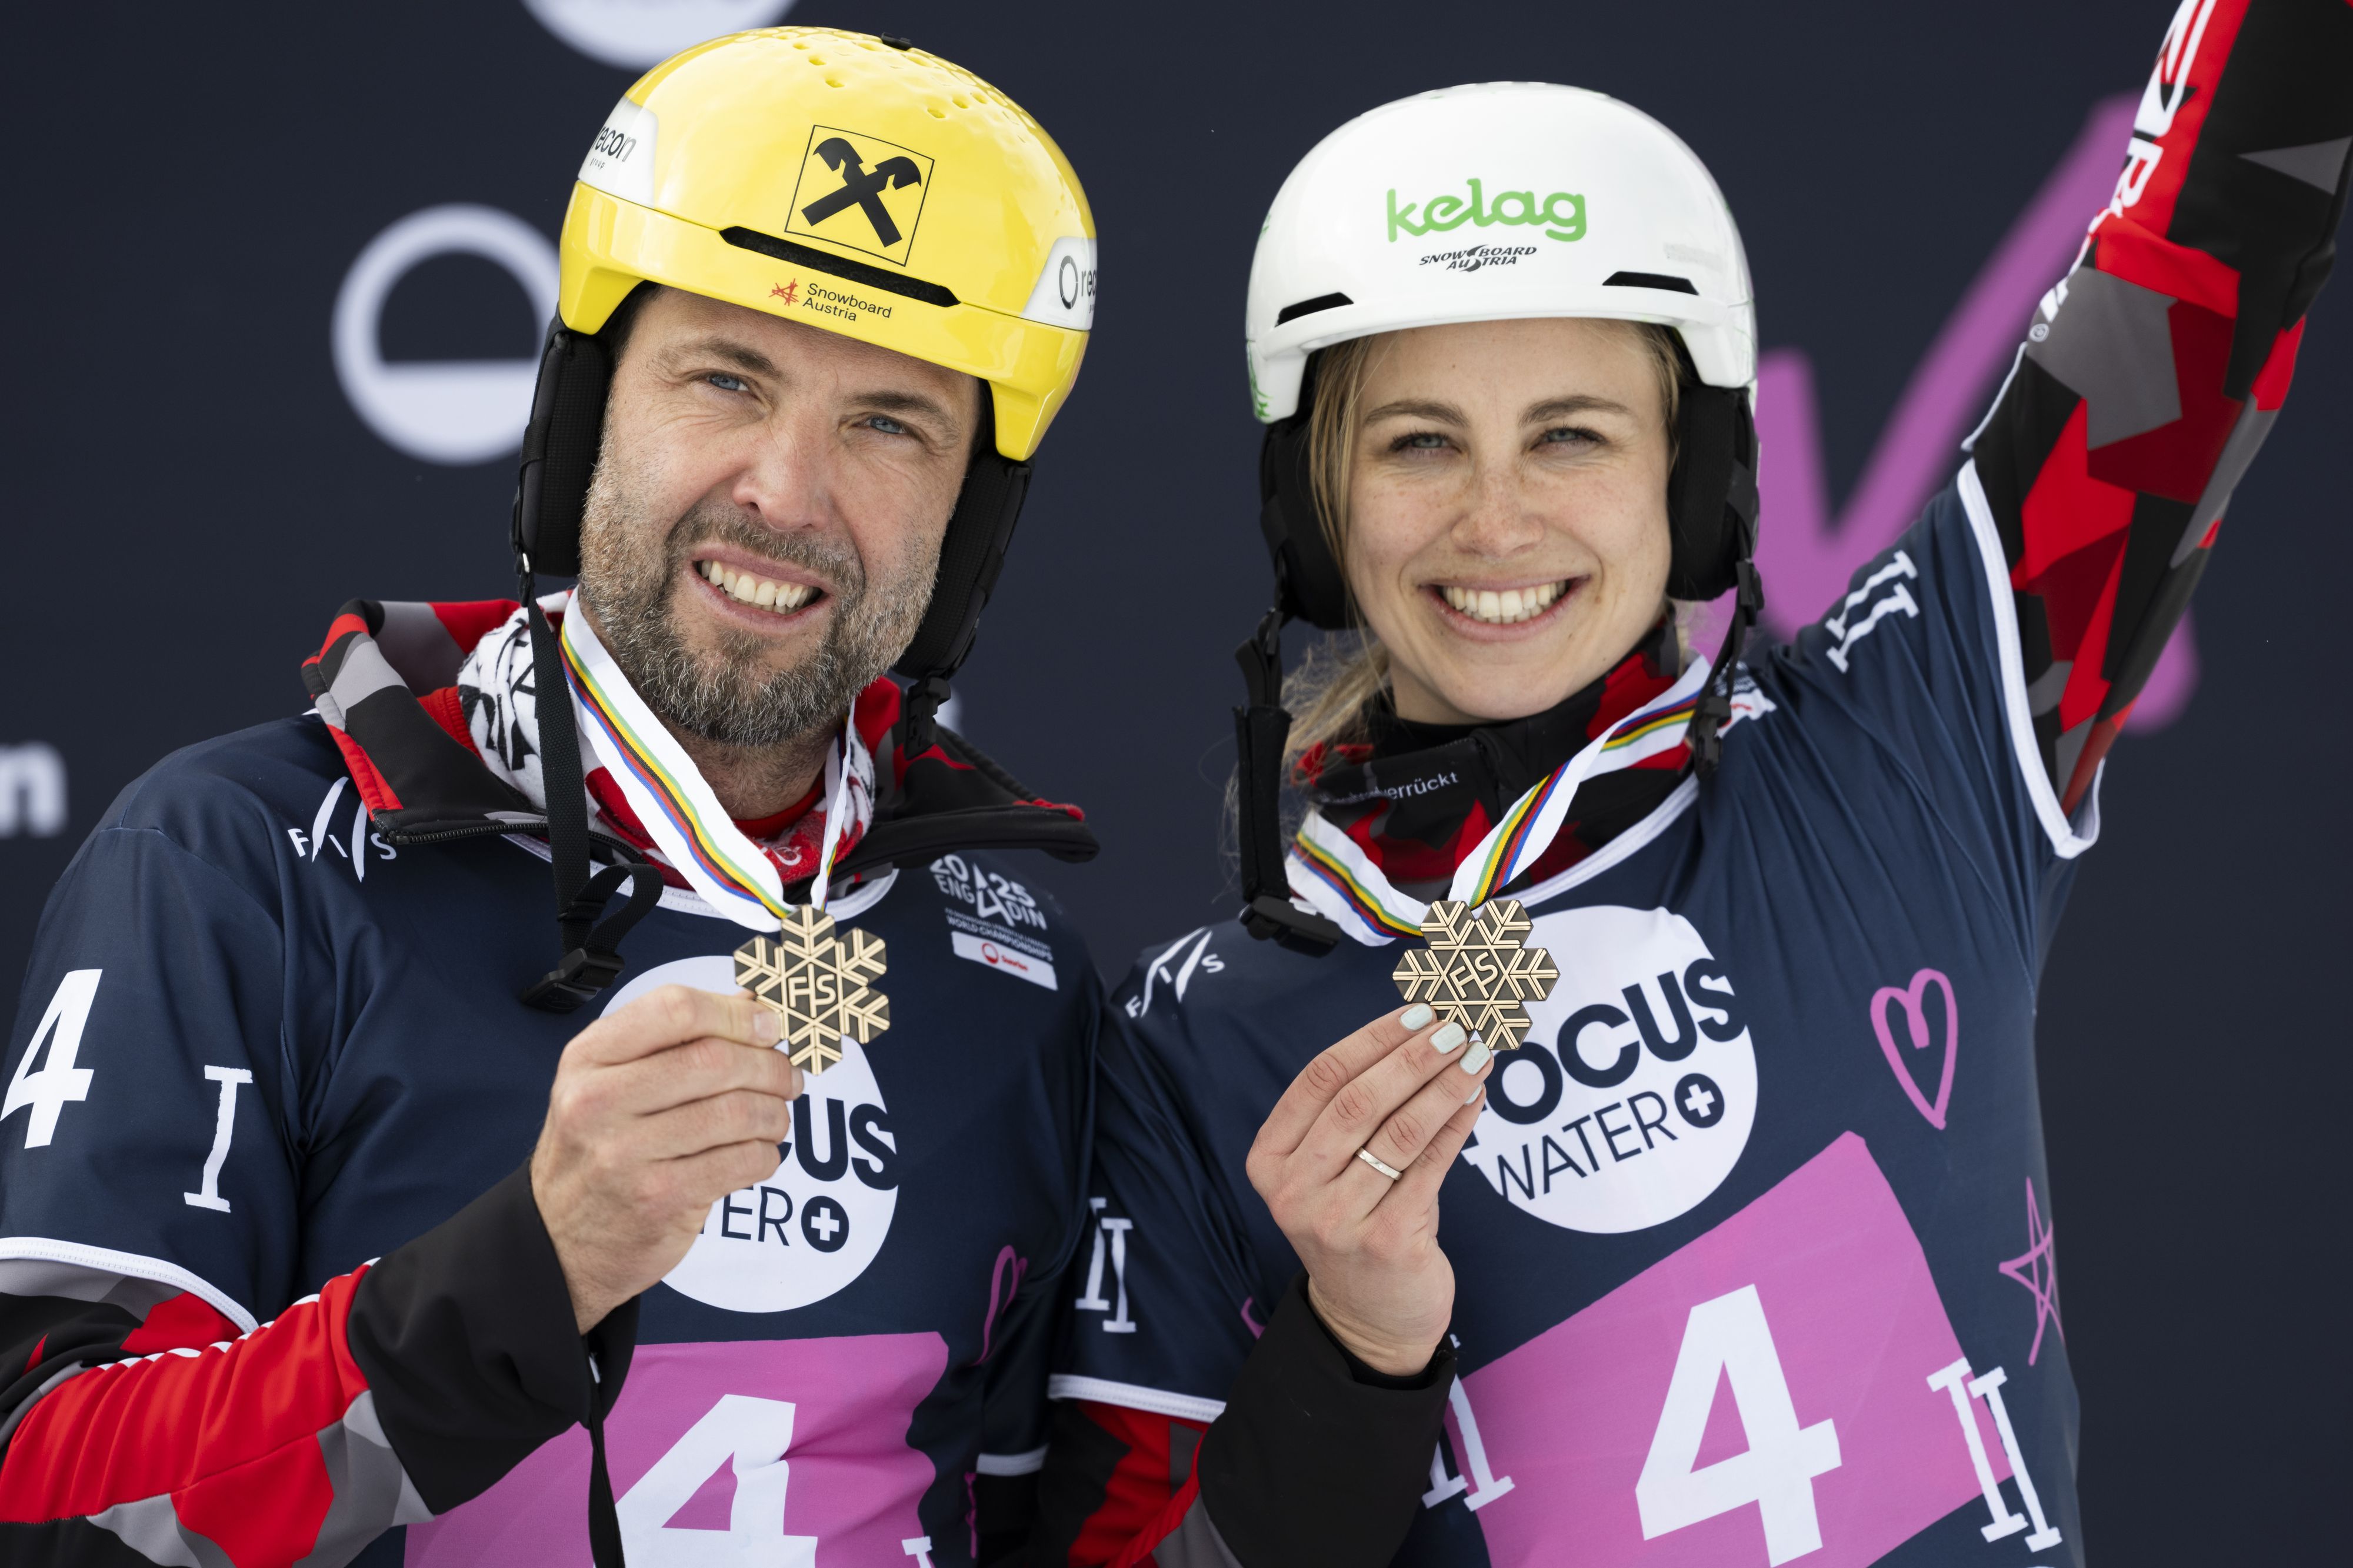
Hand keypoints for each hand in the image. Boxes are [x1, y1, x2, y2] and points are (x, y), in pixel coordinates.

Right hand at [530, 984, 802, 1331]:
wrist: (561, 1241)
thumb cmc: (599, 1148)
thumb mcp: (612, 1081)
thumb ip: (676, 1040)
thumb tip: (756, 1004)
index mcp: (589, 1056)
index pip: (676, 1009)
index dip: (736, 1014)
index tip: (768, 1027)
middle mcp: (599, 1100)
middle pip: (715, 1059)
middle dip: (769, 1066)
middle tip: (787, 1078)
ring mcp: (625, 1153)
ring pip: (736, 1112)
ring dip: (774, 1113)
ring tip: (775, 1118)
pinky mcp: (658, 1198)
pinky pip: (742, 1161)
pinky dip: (766, 1155)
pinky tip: (758, 1154)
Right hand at [1245, 1003, 1494, 1375]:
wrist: (1367, 1318)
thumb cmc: (1355, 1222)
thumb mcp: (1332, 1169)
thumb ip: (1357, 1110)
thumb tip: (1420, 1032)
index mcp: (1270, 1159)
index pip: (1320, 1078)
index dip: (1373, 1038)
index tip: (1418, 1011)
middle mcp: (1293, 1190)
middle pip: (1358, 1100)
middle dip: (1414, 1056)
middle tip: (1456, 1027)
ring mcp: (1336, 1220)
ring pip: (1398, 1132)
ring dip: (1444, 1084)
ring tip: (1476, 1054)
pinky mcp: (1386, 1244)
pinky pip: (1430, 1167)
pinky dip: (1456, 1124)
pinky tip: (1476, 1097)